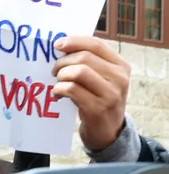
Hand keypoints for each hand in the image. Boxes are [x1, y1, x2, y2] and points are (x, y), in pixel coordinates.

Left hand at [52, 36, 131, 152]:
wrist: (108, 132)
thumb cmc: (98, 101)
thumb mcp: (101, 80)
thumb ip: (90, 64)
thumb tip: (63, 47)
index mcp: (121, 65)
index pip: (96, 44)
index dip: (74, 41)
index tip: (57, 45)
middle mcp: (119, 77)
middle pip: (84, 57)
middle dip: (63, 62)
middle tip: (53, 71)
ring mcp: (110, 93)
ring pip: (78, 72)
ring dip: (61, 76)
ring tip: (57, 83)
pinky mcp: (97, 108)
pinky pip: (71, 90)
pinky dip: (59, 89)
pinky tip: (57, 94)